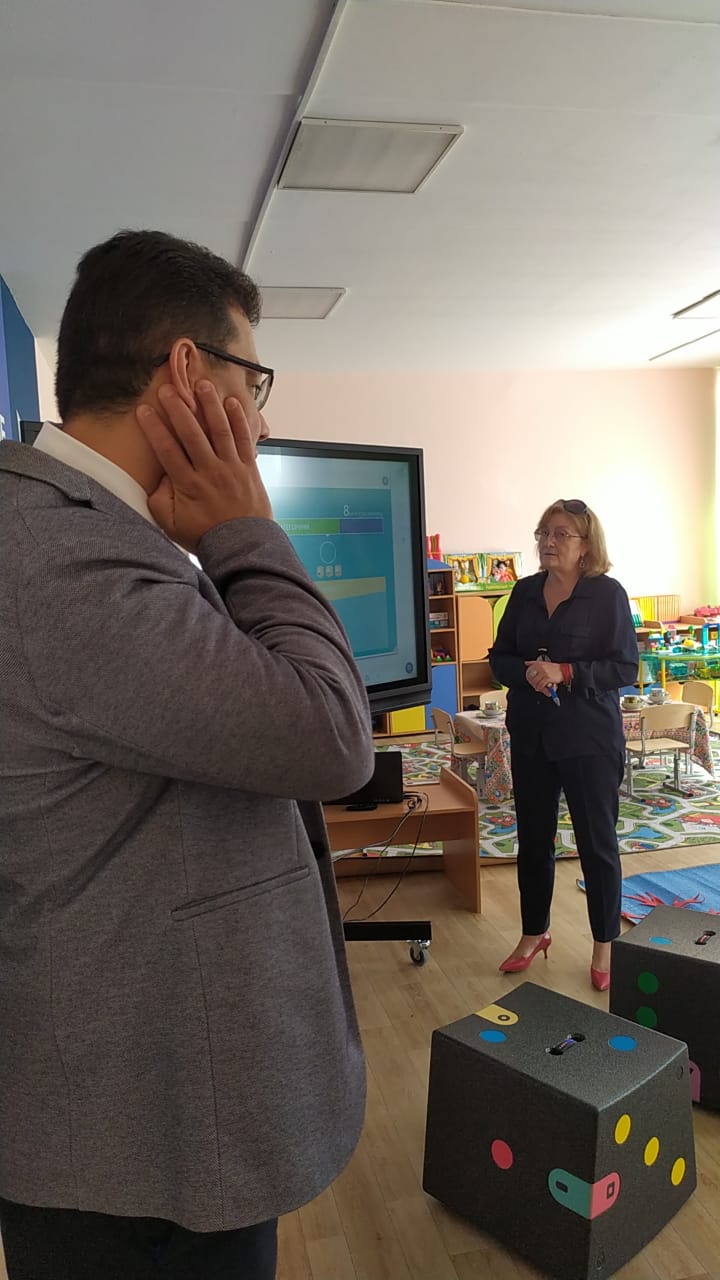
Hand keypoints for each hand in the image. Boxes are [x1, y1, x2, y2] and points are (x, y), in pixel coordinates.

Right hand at [136, 381, 272, 550]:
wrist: (242, 544)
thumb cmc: (204, 534)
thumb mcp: (171, 524)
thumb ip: (159, 500)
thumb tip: (156, 477)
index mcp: (188, 484)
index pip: (167, 450)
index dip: (154, 428)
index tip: (143, 411)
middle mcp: (210, 471)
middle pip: (192, 433)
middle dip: (178, 409)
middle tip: (168, 390)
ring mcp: (231, 467)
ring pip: (219, 430)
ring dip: (210, 406)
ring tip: (201, 385)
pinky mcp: (249, 467)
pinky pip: (244, 439)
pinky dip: (239, 420)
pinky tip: (231, 403)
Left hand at [525, 660, 563, 693]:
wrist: (563, 670)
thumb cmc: (553, 667)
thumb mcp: (543, 662)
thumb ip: (534, 662)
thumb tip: (526, 663)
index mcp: (538, 664)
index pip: (529, 672)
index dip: (529, 678)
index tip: (531, 681)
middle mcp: (540, 668)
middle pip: (533, 679)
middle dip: (533, 684)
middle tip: (535, 686)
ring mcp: (544, 673)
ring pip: (537, 683)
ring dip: (537, 687)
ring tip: (539, 688)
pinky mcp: (548, 678)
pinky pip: (541, 685)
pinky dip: (542, 688)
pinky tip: (543, 688)